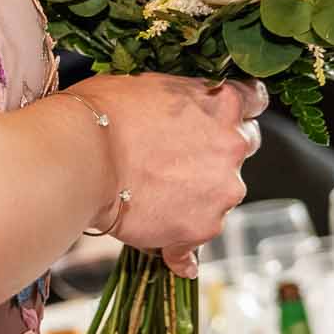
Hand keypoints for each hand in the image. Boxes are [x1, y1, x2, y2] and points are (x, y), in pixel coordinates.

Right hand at [68, 74, 264, 278]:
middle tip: (179, 155)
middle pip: (243, 145)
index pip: (254, 98)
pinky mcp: (203, 227)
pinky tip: (164, 248)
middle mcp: (232, 144)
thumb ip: (176, 98)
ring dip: (200, 194)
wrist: (80, 158)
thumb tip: (173, 110)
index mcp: (219, 102)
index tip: (224, 116)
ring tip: (156, 197)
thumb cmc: (100, 114)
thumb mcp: (143, 85)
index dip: (238, 108)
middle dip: (219, 150)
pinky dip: (182, 244)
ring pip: (223, 193)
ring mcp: (222, 189)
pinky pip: (197, 239)